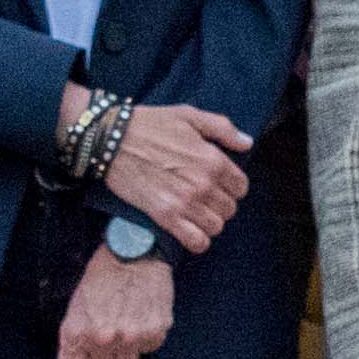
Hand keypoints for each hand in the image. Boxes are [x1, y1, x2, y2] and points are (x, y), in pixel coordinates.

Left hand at [55, 243, 173, 358]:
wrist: (134, 251)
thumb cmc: (101, 277)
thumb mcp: (76, 307)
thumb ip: (74, 341)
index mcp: (76, 333)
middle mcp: (102, 339)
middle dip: (102, 358)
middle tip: (106, 332)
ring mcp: (130, 337)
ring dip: (125, 349)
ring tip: (124, 321)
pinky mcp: (155, 332)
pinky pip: (147, 349)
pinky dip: (145, 337)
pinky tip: (141, 315)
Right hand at [78, 93, 250, 252]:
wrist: (111, 140)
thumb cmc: (151, 124)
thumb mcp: (190, 116)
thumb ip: (223, 129)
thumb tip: (247, 144)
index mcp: (213, 160)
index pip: (241, 187)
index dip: (232, 186)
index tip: (219, 184)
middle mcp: (203, 184)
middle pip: (229, 209)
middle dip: (220, 204)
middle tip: (205, 198)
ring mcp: (184, 202)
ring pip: (216, 227)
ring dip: (209, 222)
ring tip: (197, 213)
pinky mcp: (164, 216)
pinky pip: (196, 241)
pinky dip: (198, 241)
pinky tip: (191, 230)